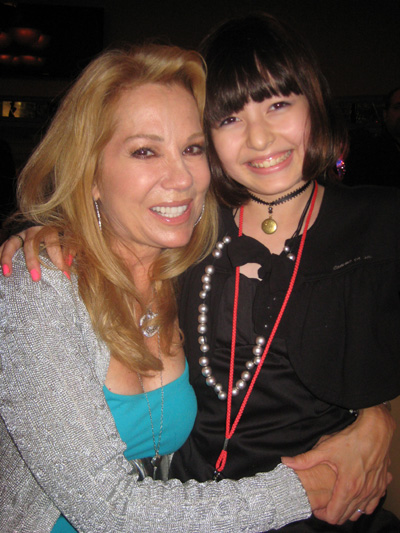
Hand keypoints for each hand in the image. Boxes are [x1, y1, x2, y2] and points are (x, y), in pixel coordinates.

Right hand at [1, 226, 68, 280]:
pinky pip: (4, 245)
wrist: (46, 219)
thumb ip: (70, 249)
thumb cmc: (59, 231)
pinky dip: (0, 254)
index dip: (58, 257)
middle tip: (36, 278)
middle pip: (31, 244)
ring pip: (12, 243)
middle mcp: (33, 230)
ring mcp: (21, 233)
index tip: (64, 273)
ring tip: (7, 273)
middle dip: (32, 262)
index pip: (53, 243)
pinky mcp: (13, 237)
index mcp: (49, 229)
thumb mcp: (68, 238)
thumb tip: (69, 263)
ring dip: (7, 258)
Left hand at [282, 404, 394, 523]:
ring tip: (337, 499)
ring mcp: (374, 491)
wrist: (375, 431)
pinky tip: (355, 495)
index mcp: (347, 487)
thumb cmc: (351, 440)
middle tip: (324, 503)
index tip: (316, 508)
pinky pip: (372, 504)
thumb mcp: (325, 448)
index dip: (322, 515)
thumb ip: (305, 459)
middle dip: (333, 513)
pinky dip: (363, 504)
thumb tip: (285, 462)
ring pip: (360, 512)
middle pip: (346, 517)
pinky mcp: (381, 485)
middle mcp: (362, 493)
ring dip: (348, 510)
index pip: (334, 515)